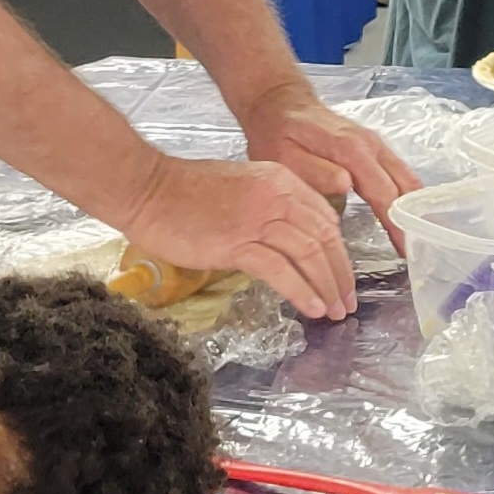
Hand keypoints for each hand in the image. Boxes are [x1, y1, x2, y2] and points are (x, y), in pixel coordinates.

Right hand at [122, 153, 356, 320]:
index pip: (325, 219)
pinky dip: (302, 291)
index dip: (340, 252)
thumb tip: (288, 241)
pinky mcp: (237, 243)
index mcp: (280, 181)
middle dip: (340, 275)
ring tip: (333, 312)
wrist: (148, 189)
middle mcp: (277, 196)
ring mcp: (258, 219)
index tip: (342, 277)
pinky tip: (312, 308)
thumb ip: (269, 207)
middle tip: (346, 302)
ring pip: (309, 255)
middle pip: (324, 239)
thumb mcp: (241, 189)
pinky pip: (281, 270)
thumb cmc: (185, 192)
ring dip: (327, 288)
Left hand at [240, 81, 419, 246]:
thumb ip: (314, 172)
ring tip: (421, 241)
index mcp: (351, 150)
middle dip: (415, 220)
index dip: (396, 223)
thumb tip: (346, 184)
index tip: (406, 250)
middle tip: (420, 255)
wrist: (281, 105)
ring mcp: (378, 146)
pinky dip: (410, 197)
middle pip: (405, 187)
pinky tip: (411, 218)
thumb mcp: (284, 157)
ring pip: (408, 180)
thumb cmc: (278, 136)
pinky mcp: (377, 149)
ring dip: (417, 209)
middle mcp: (372, 146)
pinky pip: (401, 175)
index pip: (383, 193)